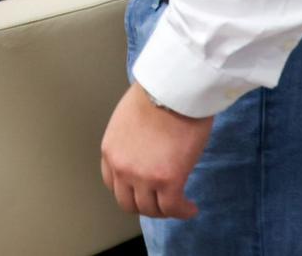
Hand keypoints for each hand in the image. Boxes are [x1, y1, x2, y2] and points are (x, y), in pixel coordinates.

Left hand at [99, 83, 213, 219]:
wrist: (175, 89)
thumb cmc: (158, 93)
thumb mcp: (129, 118)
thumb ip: (131, 141)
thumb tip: (146, 150)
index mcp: (110, 150)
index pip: (113, 183)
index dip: (130, 190)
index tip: (143, 190)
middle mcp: (121, 168)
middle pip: (129, 202)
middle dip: (146, 204)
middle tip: (161, 201)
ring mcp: (143, 177)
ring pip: (151, 209)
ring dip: (166, 210)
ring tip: (180, 205)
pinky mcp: (168, 180)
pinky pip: (173, 208)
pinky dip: (183, 211)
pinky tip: (191, 208)